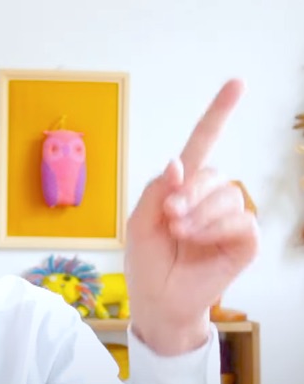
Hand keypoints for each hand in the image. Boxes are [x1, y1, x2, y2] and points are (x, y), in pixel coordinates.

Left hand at [125, 79, 258, 354]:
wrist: (158, 300)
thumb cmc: (147, 261)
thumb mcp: (139, 221)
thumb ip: (157, 189)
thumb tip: (179, 161)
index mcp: (183, 187)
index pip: (204, 143)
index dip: (219, 114)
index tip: (237, 83)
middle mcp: (209, 197)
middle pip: (212, 172)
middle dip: (188, 192)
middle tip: (170, 216)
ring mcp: (228, 218)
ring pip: (227, 194)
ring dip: (198, 214)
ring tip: (179, 233)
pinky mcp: (244, 239)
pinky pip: (240, 219)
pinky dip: (214, 228)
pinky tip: (197, 241)